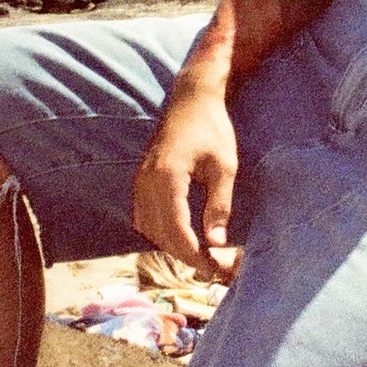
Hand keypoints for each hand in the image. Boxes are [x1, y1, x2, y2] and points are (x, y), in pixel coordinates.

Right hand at [131, 85, 241, 279]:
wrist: (191, 99)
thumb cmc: (212, 128)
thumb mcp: (225, 166)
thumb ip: (219, 204)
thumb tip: (216, 243)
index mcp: (167, 177)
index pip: (175, 230)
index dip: (193, 255)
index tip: (215, 268)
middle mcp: (147, 182)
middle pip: (160, 234)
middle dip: (186, 256)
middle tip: (216, 267)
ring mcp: (140, 181)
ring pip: (148, 229)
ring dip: (172, 246)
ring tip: (203, 256)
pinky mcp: (141, 181)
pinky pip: (144, 217)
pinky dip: (162, 233)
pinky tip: (184, 237)